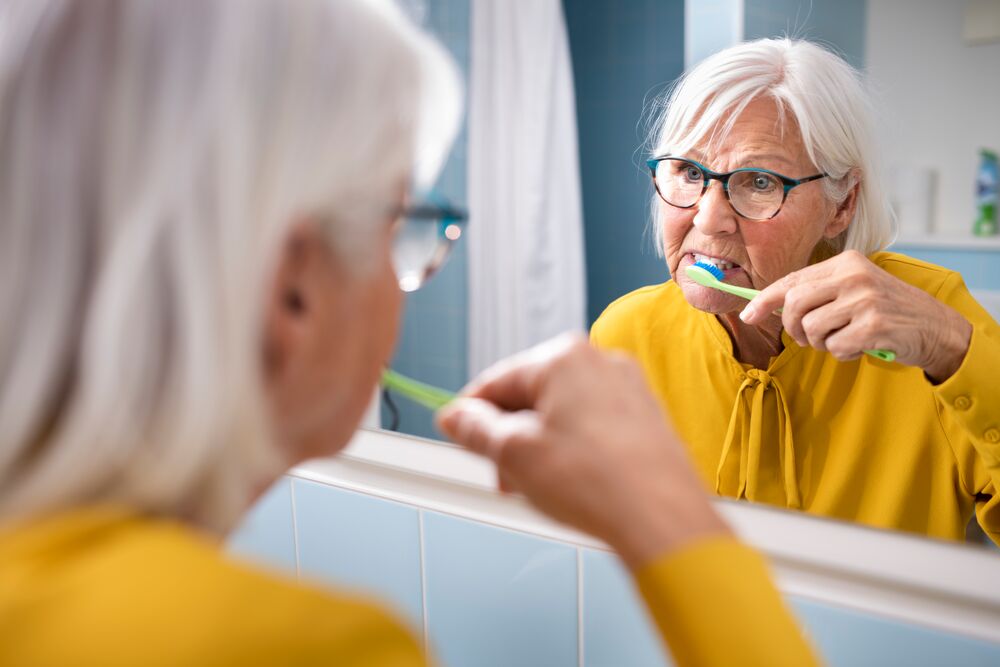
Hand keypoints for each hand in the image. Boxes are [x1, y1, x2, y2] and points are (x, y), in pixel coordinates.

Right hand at [436, 334, 728, 569]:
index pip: (497, 380)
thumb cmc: (593, 483)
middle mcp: (599, 361)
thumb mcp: (514, 455)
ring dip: (539, 446)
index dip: (471, 413)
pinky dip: (572, 448)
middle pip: (531, 394)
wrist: (661, 518)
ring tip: (537, 487)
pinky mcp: (644, 416)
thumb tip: (455, 417)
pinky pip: (592, 423)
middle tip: (503, 477)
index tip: (458, 435)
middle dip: (510, 436)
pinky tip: (570, 483)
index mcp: (563, 357)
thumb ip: (476, 429)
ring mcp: (627, 387)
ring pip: (561, 411)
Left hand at [740, 250, 971, 382]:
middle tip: (807, 338)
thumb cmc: (888, 311)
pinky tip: (860, 346)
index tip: (748, 315)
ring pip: (811, 328)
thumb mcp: (855, 290)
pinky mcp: (873, 325)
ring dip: (820, 343)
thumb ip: (820, 293)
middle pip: (794, 304)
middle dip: (793, 328)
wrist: (936, 327)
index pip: (793, 280)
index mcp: (846, 262)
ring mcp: (864, 299)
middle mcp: (854, 276)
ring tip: (843, 339)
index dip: (764, 300)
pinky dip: (842, 353)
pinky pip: (834, 347)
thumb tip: (770, 307)